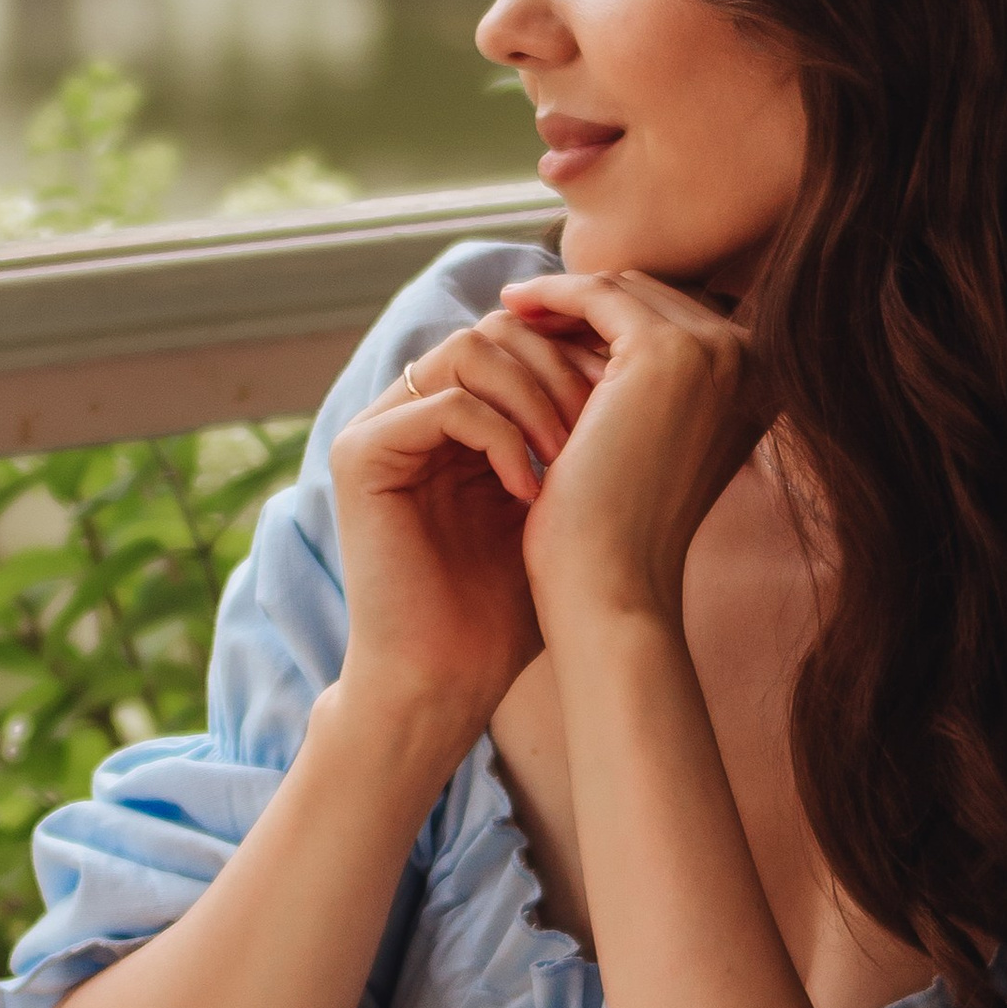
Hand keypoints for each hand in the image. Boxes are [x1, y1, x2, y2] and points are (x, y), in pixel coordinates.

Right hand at [325, 307, 601, 750]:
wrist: (448, 680)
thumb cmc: (513, 606)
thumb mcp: (562, 501)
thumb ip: (580, 430)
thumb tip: (645, 360)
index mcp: (455, 414)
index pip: (521, 337)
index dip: (580, 355)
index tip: (630, 403)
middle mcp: (411, 410)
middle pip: (497, 327)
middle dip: (564, 367)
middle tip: (605, 425)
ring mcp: (380, 428)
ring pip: (471, 349)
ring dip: (537, 396)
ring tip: (571, 457)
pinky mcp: (361, 455)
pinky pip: (447, 403)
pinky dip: (502, 438)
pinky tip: (532, 491)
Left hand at [497, 267, 769, 629]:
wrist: (613, 583)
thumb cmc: (620, 532)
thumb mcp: (651, 445)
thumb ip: (655, 392)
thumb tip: (607, 345)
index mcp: (764, 386)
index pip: (679, 319)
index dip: (614, 317)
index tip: (556, 321)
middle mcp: (758, 362)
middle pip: (656, 298)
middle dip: (591, 301)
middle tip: (527, 306)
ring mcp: (718, 352)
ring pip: (627, 290)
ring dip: (568, 298)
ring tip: (515, 308)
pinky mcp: (666, 351)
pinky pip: (597, 294)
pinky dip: (551, 296)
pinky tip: (511, 305)